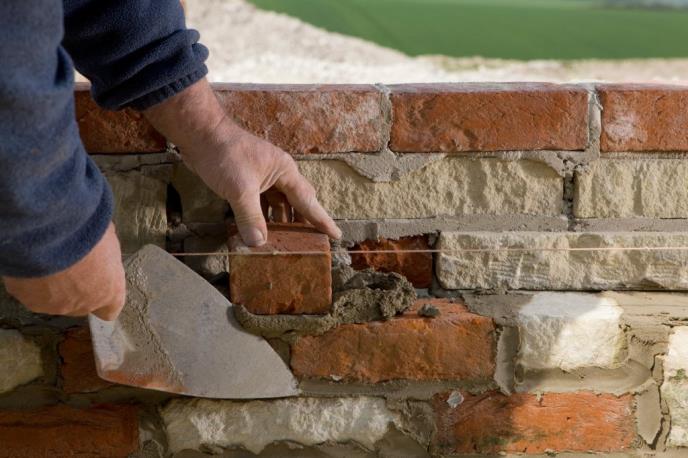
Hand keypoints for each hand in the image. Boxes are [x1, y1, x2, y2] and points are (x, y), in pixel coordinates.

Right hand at [2, 222, 125, 319]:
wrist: (50, 233)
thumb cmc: (86, 233)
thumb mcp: (108, 238)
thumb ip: (106, 253)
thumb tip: (102, 247)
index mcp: (110, 291)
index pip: (110, 308)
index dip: (103, 296)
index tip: (98, 282)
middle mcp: (84, 305)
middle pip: (81, 303)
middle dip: (76, 286)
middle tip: (70, 263)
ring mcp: (56, 306)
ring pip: (54, 299)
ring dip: (53, 284)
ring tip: (49, 259)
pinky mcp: (30, 301)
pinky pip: (31, 291)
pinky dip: (31, 280)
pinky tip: (32, 262)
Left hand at [144, 79, 340, 245]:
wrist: (200, 133)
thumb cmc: (224, 154)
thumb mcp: (240, 190)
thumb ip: (251, 218)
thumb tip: (258, 244)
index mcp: (285, 172)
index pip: (308, 201)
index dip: (322, 220)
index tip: (336, 235)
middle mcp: (278, 174)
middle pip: (296, 203)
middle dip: (303, 223)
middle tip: (311, 244)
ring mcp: (262, 177)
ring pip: (277, 204)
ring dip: (280, 223)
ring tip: (285, 243)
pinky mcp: (246, 180)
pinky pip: (261, 203)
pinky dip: (262, 217)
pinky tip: (259, 230)